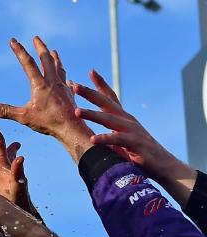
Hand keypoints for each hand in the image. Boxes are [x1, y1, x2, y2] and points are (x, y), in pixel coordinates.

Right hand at [0, 37, 93, 161]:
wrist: (72, 128)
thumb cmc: (48, 122)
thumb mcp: (23, 117)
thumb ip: (5, 111)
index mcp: (40, 85)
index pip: (28, 63)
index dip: (19, 51)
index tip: (13, 40)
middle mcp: (53, 82)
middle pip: (47, 59)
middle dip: (40, 47)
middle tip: (36, 38)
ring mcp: (63, 87)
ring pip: (59, 67)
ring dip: (55, 58)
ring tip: (53, 51)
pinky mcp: (71, 94)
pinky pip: (68, 81)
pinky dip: (65, 77)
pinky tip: (67, 79)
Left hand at [72, 69, 197, 204]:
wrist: (162, 165)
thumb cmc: (138, 152)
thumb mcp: (121, 138)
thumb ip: (109, 131)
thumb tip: (90, 131)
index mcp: (123, 118)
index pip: (111, 97)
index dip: (101, 84)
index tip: (91, 71)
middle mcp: (127, 120)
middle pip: (106, 103)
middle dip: (90, 93)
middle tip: (74, 86)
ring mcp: (132, 130)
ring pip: (109, 119)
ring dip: (92, 115)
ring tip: (76, 111)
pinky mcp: (135, 143)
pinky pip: (117, 140)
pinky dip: (105, 138)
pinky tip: (93, 139)